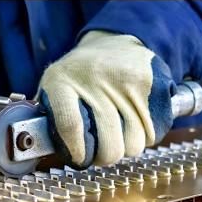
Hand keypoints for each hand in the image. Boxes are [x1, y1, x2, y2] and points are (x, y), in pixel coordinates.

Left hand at [37, 30, 176, 169]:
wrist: (113, 42)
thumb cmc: (79, 77)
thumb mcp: (53, 90)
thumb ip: (49, 120)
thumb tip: (47, 150)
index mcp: (62, 81)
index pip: (70, 127)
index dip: (77, 153)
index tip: (80, 158)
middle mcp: (96, 79)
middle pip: (109, 145)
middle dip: (106, 156)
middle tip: (102, 148)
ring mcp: (128, 82)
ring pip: (134, 144)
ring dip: (127, 145)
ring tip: (118, 129)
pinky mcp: (154, 85)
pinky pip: (154, 133)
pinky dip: (146, 134)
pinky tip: (135, 119)